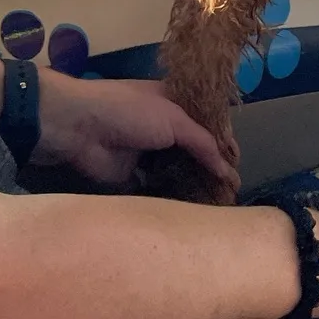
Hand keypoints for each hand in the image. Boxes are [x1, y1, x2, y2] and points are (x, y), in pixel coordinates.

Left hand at [34, 72, 238, 191]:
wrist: (81, 128)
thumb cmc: (129, 112)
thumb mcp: (173, 118)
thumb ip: (203, 143)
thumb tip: (229, 170)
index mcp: (173, 104)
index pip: (206, 124)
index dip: (223, 142)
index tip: (238, 164)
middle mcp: (163, 128)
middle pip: (194, 150)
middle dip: (212, 168)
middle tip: (232, 191)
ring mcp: (149, 154)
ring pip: (178, 171)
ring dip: (195, 185)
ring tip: (219, 206)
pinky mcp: (134, 178)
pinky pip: (160, 190)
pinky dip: (174, 200)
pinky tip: (193, 214)